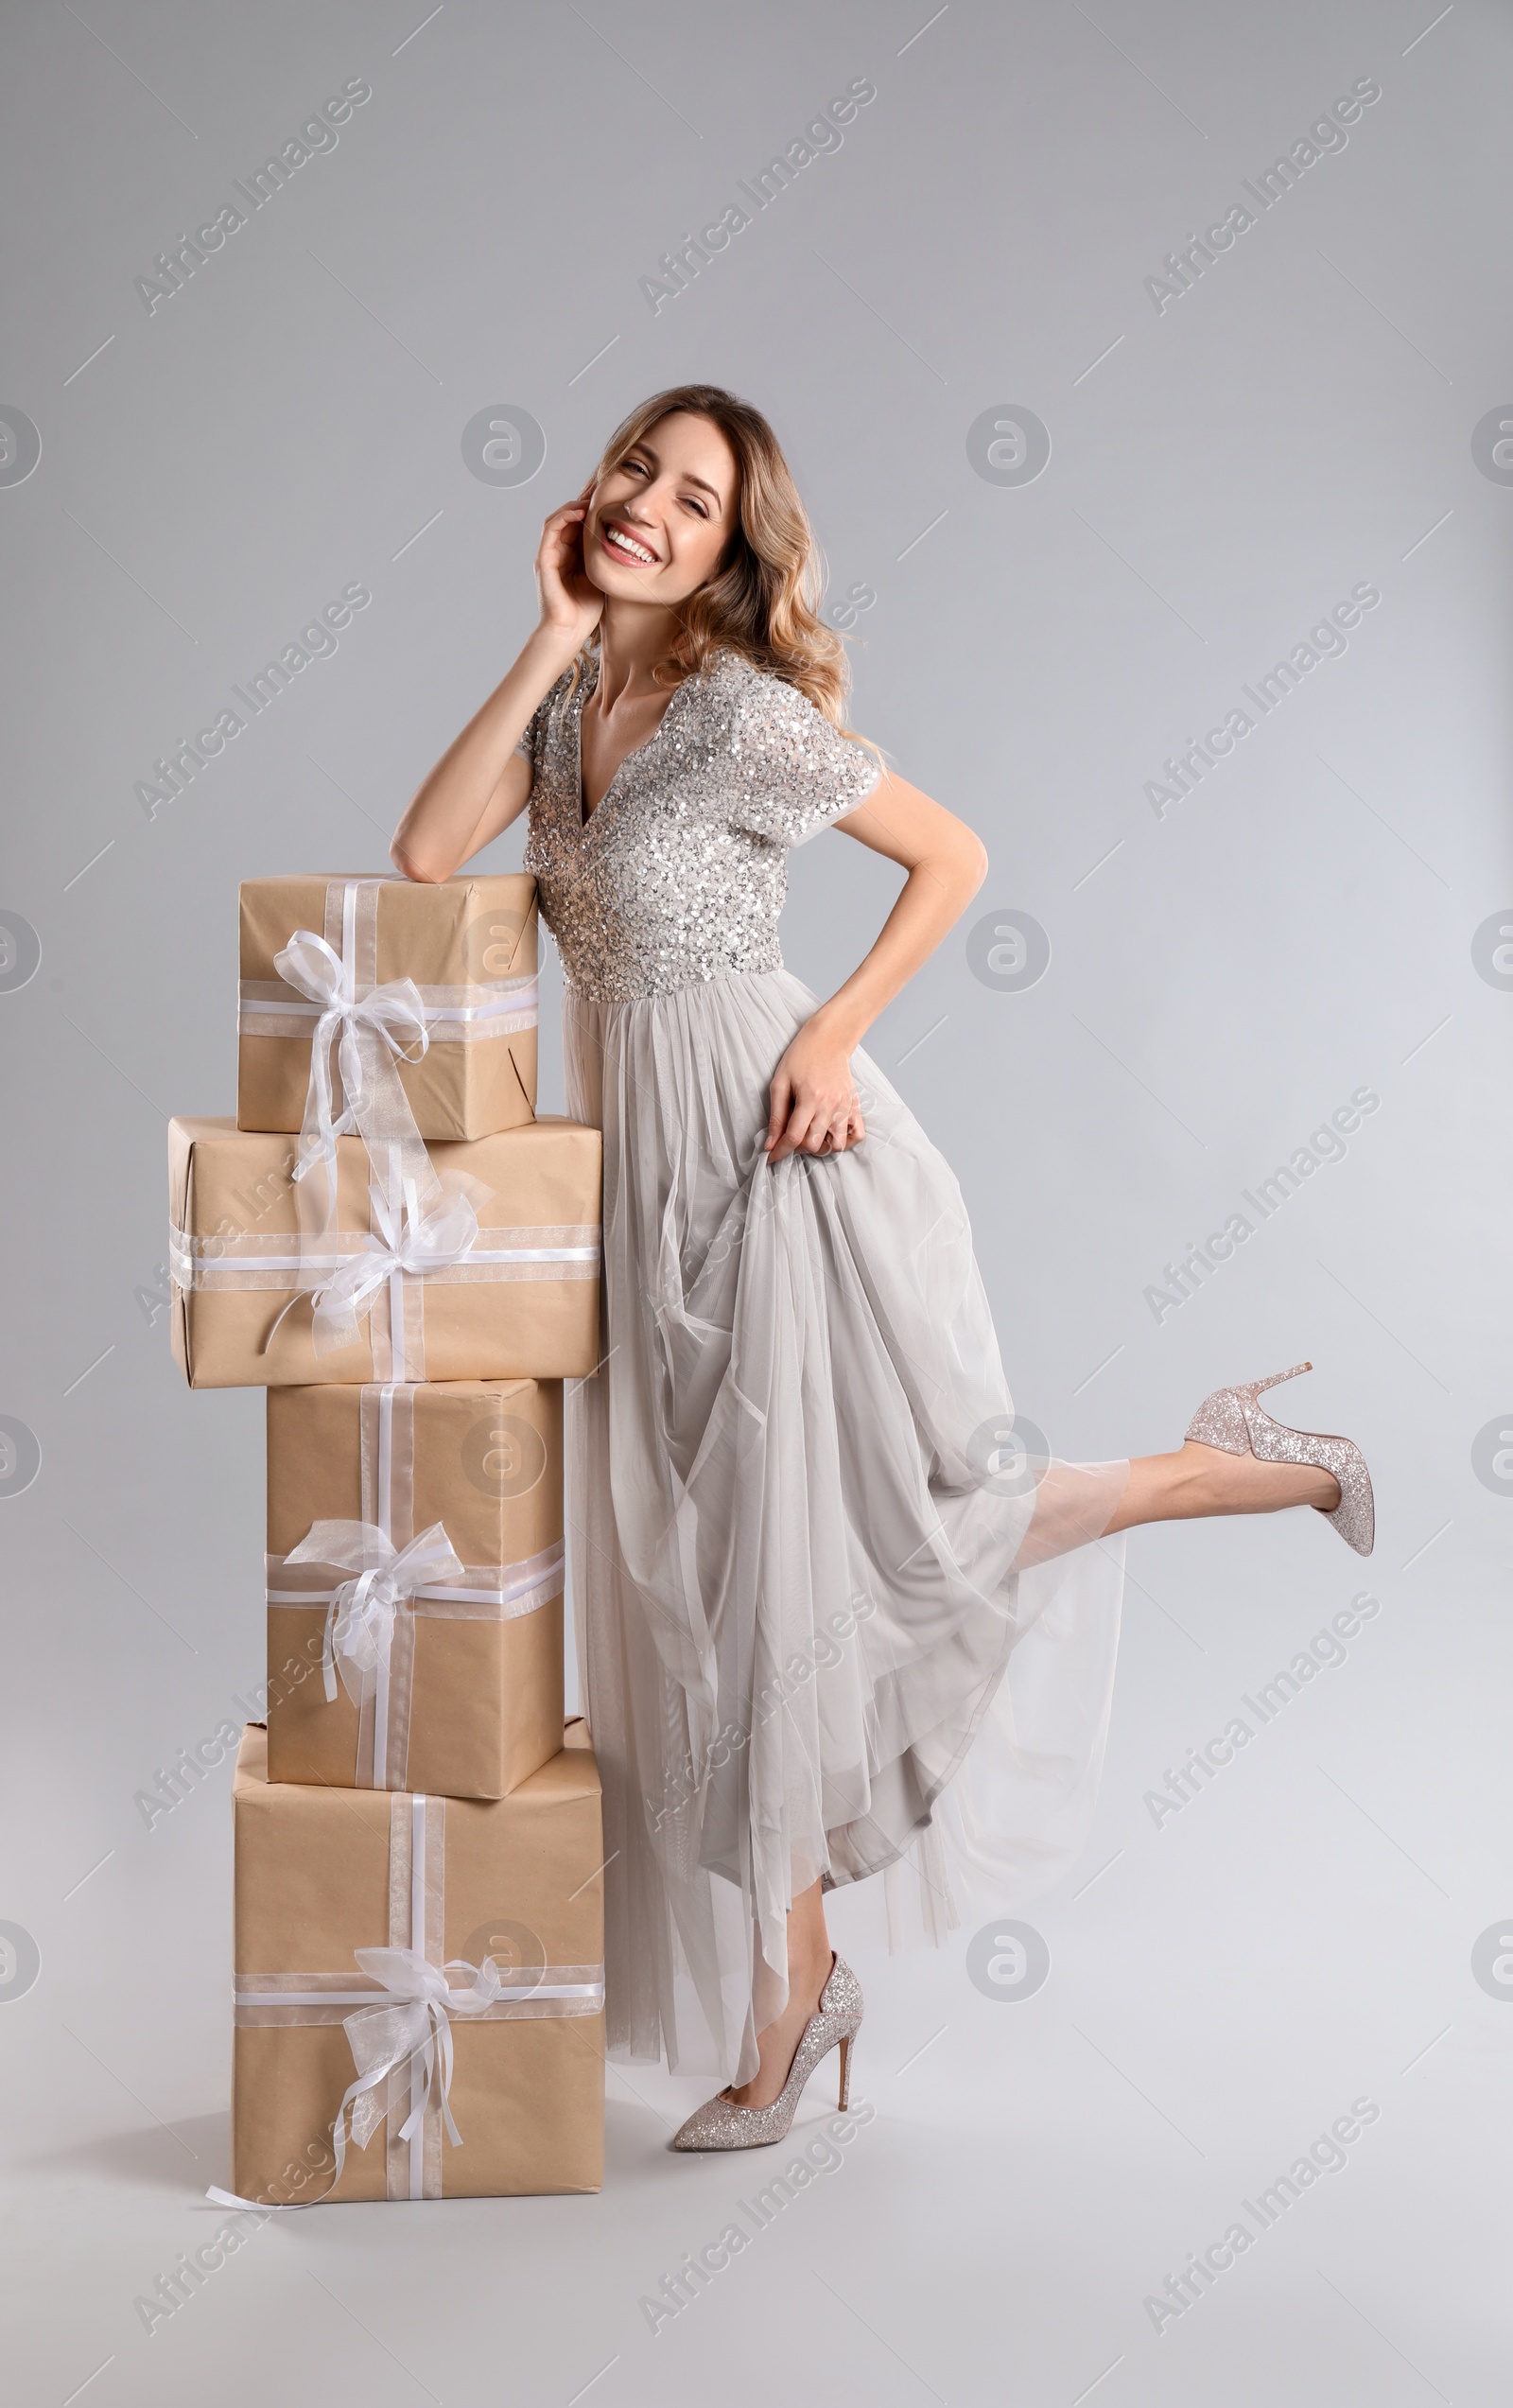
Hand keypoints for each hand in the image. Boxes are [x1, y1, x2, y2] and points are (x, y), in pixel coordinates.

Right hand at [535, 491, 603, 648]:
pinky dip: (563, 517)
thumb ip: (609, 559)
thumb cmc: (587, 610)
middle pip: (568, 517)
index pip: (579, 524)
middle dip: (583, 500)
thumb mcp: (604, 576)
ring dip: (573, 505)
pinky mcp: (543, 560)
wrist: (570, 631)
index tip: (610, 494)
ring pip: (557, 519)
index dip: (592, 508)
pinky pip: (550, 530)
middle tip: (601, 486)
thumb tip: (632, 542)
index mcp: (572, 556)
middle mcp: (558, 552)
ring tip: (590, 495)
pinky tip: (578, 510)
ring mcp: (549, 555)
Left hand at [764, 1021, 865, 1163]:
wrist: (828, 1039)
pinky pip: (857, 1135)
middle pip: (814, 1145)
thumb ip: (776, 1116)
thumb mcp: (780, 1083)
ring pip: (837, 1145)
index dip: (780, 1152)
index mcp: (810, 1098)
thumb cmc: (801, 1057)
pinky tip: (831, 1134)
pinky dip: (845, 1141)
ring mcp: (845, 1107)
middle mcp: (831, 1106)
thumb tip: (770, 1143)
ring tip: (810, 1135)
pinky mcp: (854, 1106)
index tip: (771, 1158)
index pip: (794, 1137)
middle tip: (789, 1138)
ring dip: (821, 1147)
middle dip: (798, 1149)